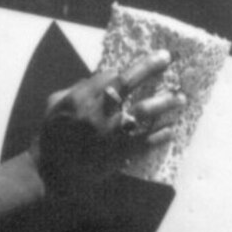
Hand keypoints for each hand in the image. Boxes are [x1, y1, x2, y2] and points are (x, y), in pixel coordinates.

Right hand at [33, 50, 181, 194]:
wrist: (51, 173)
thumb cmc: (51, 136)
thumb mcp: (55, 105)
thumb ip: (76, 89)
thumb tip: (97, 79)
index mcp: (81, 98)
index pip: (110, 75)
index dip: (127, 69)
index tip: (140, 64)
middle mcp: (98, 112)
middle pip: (129, 84)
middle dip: (149, 67)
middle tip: (167, 58)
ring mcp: (111, 133)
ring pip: (144, 112)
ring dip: (164, 103)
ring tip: (180, 98)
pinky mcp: (119, 154)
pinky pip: (145, 142)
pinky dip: (160, 135)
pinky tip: (171, 130)